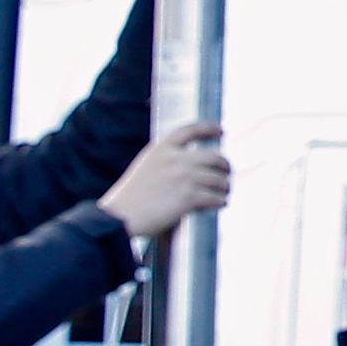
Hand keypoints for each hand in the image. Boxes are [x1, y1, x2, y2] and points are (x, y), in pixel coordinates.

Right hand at [101, 122, 230, 239]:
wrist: (119, 217)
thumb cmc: (131, 198)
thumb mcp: (146, 168)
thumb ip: (167, 162)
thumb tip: (195, 165)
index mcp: (160, 149)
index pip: (189, 130)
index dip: (208, 128)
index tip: (220, 130)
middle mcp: (174, 159)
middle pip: (213, 156)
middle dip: (224, 165)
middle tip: (227, 173)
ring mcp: (183, 177)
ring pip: (218, 179)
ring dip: (224, 187)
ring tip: (224, 192)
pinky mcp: (188, 196)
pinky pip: (216, 197)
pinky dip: (221, 201)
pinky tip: (220, 203)